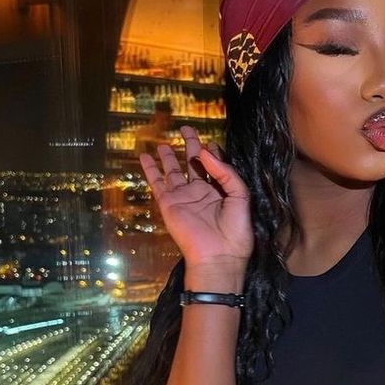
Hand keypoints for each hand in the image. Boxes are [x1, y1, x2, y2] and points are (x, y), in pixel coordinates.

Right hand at [139, 126, 252, 279]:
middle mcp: (200, 192)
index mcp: (220, 192)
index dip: (212, 153)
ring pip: (173, 170)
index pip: (214, 167)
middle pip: (193, 163)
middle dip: (190, 146)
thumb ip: (226, 172)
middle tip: (186, 129)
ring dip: (168, 156)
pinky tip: (144, 156)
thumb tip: (205, 152)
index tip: (210, 142)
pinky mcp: (168, 204)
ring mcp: (183, 197)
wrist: (218, 255)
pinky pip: (157, 182)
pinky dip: (150, 169)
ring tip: (163, 142)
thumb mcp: (240, 196)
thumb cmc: (235, 230)